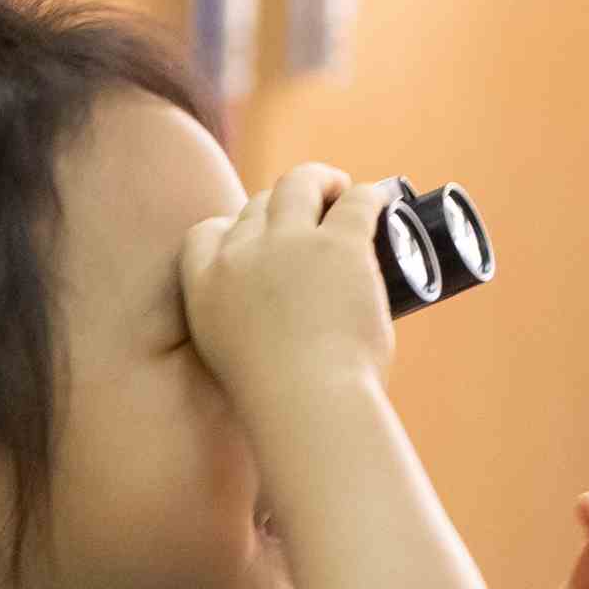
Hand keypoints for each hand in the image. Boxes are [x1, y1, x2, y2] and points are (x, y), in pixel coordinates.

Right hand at [178, 164, 398, 419]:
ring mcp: (288, 244)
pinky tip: (384, 200)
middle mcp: (239, 255)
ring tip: (342, 192)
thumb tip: (291, 335)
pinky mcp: (339, 245)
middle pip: (257, 205)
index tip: (257, 239)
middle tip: (312, 216)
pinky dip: (371, 196)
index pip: (206, 233)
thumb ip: (249, 337)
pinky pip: (356, 202)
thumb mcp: (238, 365)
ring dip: (322, 181)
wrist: (308, 406)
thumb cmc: (284, 406)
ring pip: (300, 183)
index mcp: (204, 287)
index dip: (234, 229)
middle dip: (282, 206)